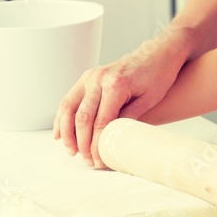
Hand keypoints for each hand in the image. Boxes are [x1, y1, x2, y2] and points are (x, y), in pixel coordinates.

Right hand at [53, 32, 188, 167]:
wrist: (156, 55)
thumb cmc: (156, 77)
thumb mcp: (148, 101)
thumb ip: (128, 119)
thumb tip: (110, 142)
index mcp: (115, 84)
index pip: (100, 122)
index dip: (97, 145)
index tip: (99, 161)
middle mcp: (98, 78)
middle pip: (82, 117)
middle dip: (82, 143)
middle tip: (88, 161)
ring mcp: (90, 76)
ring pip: (69, 107)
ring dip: (67, 132)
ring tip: (72, 151)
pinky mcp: (87, 77)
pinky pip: (69, 99)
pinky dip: (62, 118)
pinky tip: (60, 134)